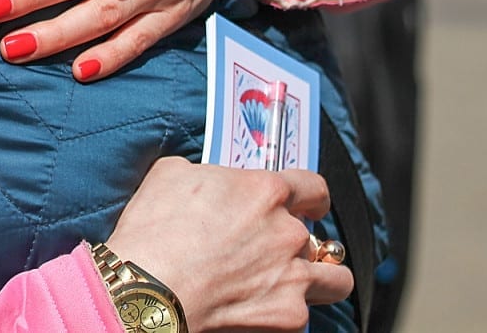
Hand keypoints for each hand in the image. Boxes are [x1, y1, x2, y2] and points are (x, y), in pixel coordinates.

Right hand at [104, 157, 351, 332]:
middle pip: (319, 236)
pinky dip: (285, 311)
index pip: (314, 187)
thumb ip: (206, 173)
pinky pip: (303, 313)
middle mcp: (289, 231)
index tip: (308, 205)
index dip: (311, 197)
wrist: (149, 287)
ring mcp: (294, 275)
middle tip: (272, 250)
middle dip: (297, 242)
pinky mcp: (289, 314)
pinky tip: (259, 308)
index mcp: (266, 191)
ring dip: (321, 279)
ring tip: (295, 282)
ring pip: (336, 279)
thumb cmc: (155, 230)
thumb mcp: (172, 174)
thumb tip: (209, 180)